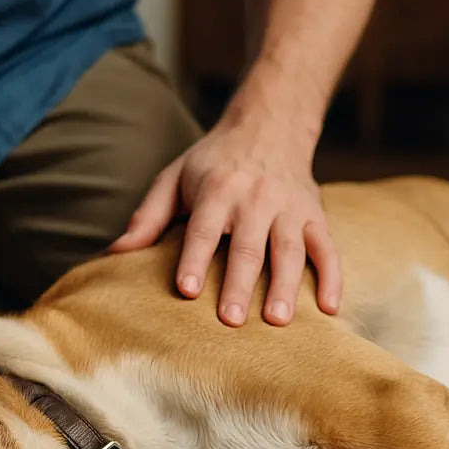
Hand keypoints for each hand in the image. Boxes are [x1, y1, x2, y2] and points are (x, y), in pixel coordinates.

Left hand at [110, 123, 341, 326]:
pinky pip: (328, 249)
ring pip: (291, 251)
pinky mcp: (315, 216)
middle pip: (249, 246)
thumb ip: (148, 217)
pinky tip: (330, 309)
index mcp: (217, 190)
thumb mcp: (174, 178)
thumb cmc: (213, 164)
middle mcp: (256, 199)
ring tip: (277, 321)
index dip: (195, 258)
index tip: (187, 290)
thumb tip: (115, 253)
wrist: (268, 126)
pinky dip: (333, 278)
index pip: (204, 229)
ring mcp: (290, 209)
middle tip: (231, 320)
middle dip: (240, 283)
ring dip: (285, 286)